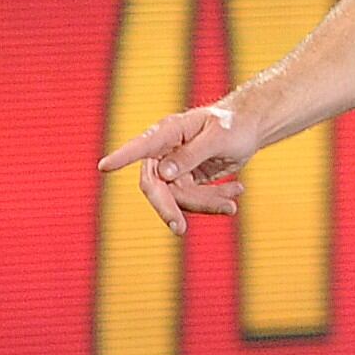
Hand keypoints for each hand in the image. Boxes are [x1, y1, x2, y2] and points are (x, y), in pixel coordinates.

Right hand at [99, 104, 251, 237]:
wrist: (249, 128)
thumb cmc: (234, 125)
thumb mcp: (219, 138)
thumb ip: (192, 154)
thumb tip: (163, 173)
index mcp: (169, 132)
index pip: (143, 147)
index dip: (123, 157)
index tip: (105, 166)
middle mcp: (165, 151)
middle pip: (155, 185)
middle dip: (168, 208)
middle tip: (179, 229)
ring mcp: (174, 167)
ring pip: (178, 198)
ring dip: (206, 203)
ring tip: (235, 196)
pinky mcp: (185, 180)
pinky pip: (192, 199)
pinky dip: (213, 201)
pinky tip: (235, 192)